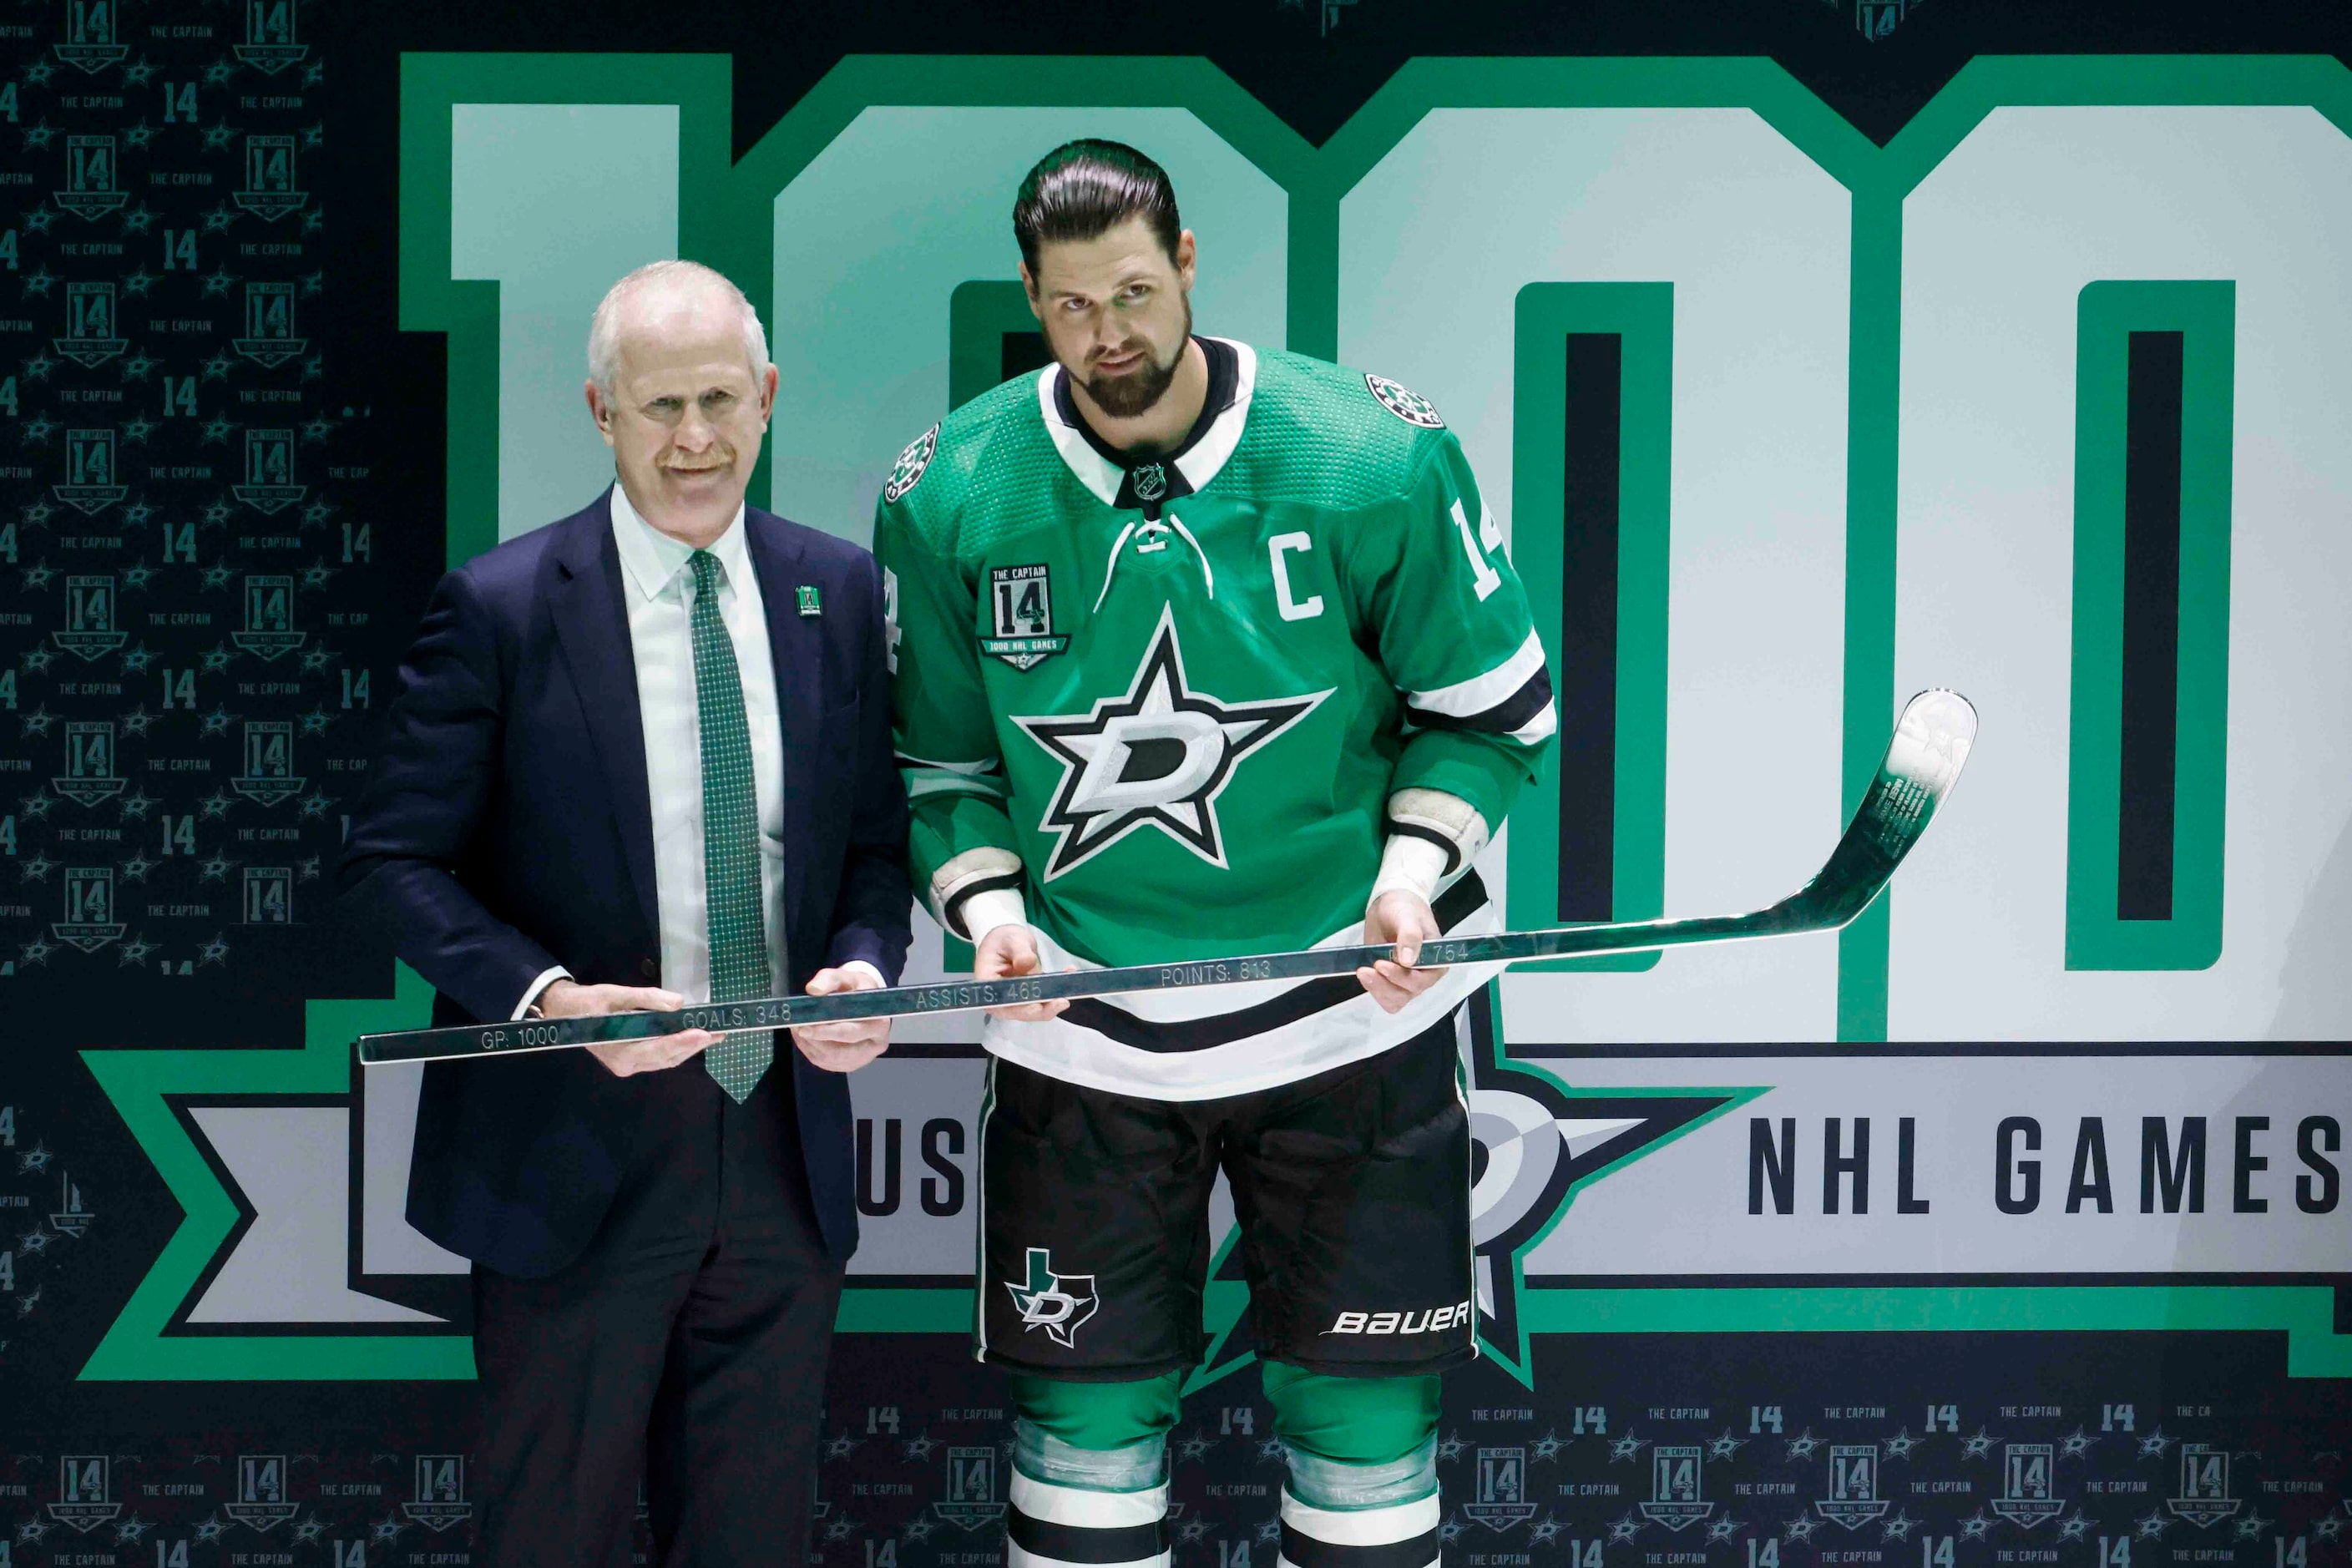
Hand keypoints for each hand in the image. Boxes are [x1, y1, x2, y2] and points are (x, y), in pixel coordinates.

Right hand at [540, 979, 720, 1076]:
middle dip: (694, 1044)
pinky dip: (677, 1047)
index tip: (705, 1032)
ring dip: (689, 1047)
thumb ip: (646, 998)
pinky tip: (692, 1037)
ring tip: (713, 1034)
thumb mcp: (615, 994)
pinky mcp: (632, 1060)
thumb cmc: (588, 1003)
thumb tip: (677, 1003)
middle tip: (720, 1031)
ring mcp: (630, 1065)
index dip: (684, 1041)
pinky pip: (659, 1057)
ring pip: (666, 1059)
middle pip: (668, 1057)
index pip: (659, 1048)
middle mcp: (627, 1064)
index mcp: (620, 1052)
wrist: (564, 1012)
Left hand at [791, 966, 891, 1071]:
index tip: (805, 1027)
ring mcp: (862, 1058)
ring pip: (829, 1059)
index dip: (826, 1032)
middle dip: (814, 1040)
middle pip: (839, 1051)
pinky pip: (825, 1062)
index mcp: (878, 1024)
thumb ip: (829, 979)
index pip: (850, 1033)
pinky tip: (804, 1036)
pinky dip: (809, 1049)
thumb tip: (813, 990)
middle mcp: (874, 1045)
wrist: (864, 1002)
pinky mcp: (849, 1064)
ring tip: (798, 1027)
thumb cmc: (856, 990)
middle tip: (797, 1027)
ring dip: (809, 1045)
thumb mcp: (846, 978)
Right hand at [973, 924, 1067, 1020]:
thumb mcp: (1012, 940)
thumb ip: (1019, 952)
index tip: (1037, 1007)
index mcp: (988, 985)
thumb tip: (1027, 964)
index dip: (1020, 1009)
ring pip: (1035, 1010)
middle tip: (1062, 1001)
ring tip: (1070, 985)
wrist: (1007, 939)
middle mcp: (1000, 998)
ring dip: (1053, 1002)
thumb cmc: (1004, 939)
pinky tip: (1069, 974)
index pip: (1002, 1004)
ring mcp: (1015, 999)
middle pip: (1021, 1012)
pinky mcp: (1029, 997)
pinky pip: (1043, 1000)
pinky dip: (1057, 991)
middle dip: (1043, 1009)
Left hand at [1357, 890, 1445, 1013]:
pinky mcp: (1391, 982)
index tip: (1381, 964)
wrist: (1390, 906)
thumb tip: (1408, 960)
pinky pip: (1384, 996)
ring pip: (1395, 1000)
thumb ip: (1410, 935)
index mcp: (1436, 962)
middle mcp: (1425, 976)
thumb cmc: (1405, 908)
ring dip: (1378, 989)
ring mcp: (1407, 981)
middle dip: (1385, 983)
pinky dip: (1373, 989)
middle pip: (1407, 992)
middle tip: (1366, 968)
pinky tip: (1365, 974)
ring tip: (1363, 971)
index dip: (1402, 977)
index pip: (1423, 980)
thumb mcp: (1407, 916)